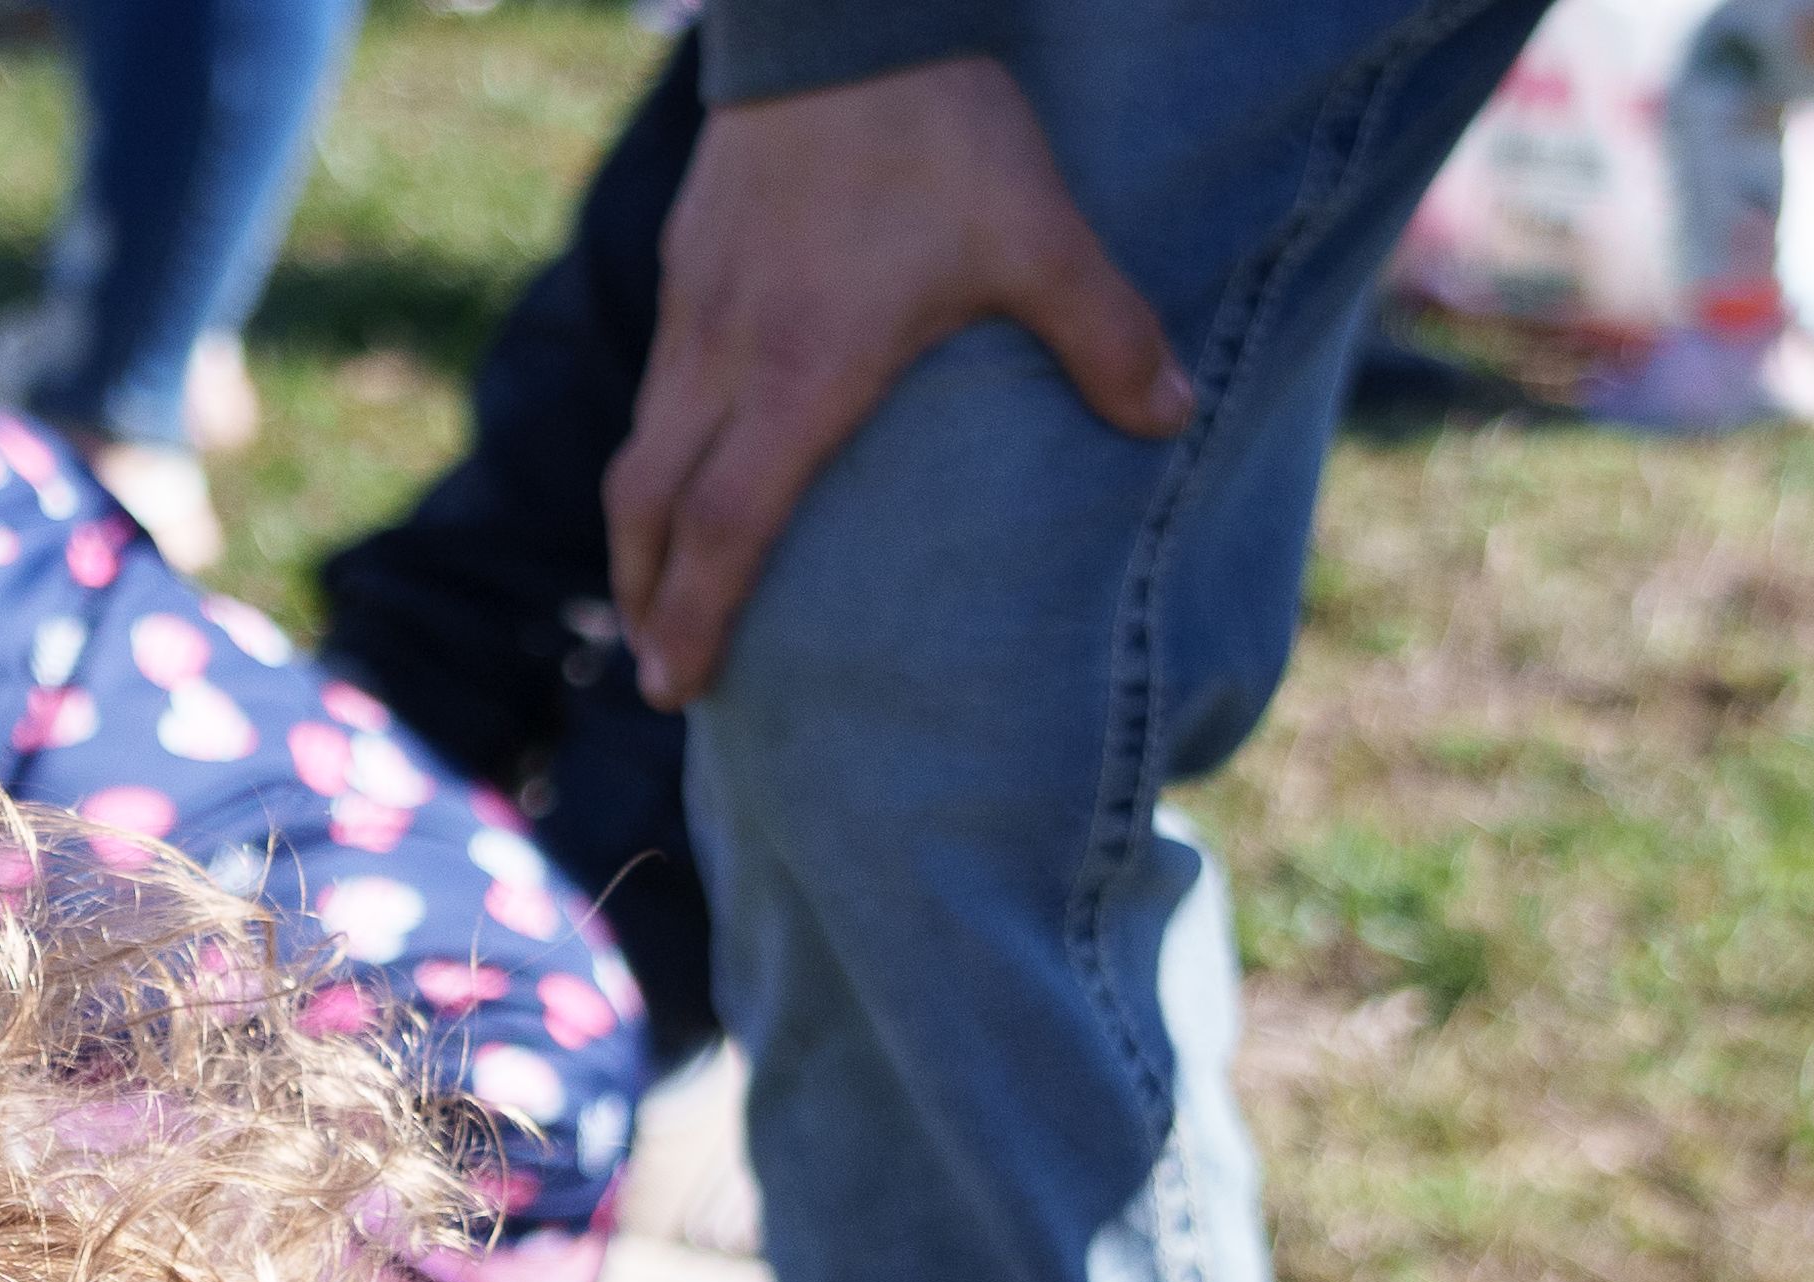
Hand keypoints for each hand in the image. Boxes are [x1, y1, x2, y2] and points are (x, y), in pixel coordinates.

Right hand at [605, 56, 1193, 710]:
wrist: (843, 15)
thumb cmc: (935, 128)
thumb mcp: (1038, 232)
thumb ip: (1107, 332)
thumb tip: (1173, 417)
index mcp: (803, 375)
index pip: (726, 528)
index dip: (696, 616)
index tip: (675, 684)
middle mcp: (728, 355)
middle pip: (650, 509)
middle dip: (646, 599)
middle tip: (657, 672)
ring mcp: (697, 307)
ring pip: (640, 447)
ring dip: (641, 532)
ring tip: (655, 586)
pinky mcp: (689, 258)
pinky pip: (657, 382)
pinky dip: (657, 447)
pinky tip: (686, 457)